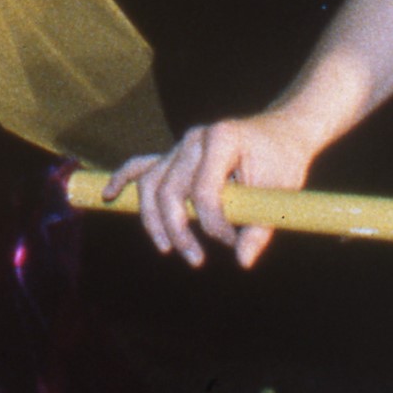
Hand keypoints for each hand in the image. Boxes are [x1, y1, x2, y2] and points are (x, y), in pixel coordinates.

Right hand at [104, 114, 318, 269]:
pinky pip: (142, 165)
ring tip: (167, 247)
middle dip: (177, 228)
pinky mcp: (175, 153)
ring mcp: (181, 144)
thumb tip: (242, 261)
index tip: (232, 243)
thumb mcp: (282, 192)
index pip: (203, 190)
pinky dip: (124, 180)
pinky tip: (108, 195)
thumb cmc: (284, 159)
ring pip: (150, 182)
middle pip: (169, 188)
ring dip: (153, 218)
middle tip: (195, 259)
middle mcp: (194, 139)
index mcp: (221, 139)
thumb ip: (260, 227)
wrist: (283, 132)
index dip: (213, 224)